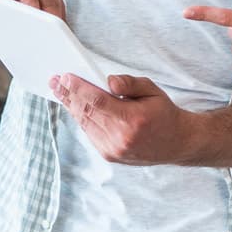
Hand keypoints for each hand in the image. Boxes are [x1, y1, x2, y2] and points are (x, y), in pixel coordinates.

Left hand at [49, 74, 189, 165]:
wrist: (177, 143)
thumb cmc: (164, 113)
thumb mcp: (152, 90)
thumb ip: (130, 83)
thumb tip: (108, 81)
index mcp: (132, 120)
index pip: (97, 101)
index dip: (78, 88)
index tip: (65, 76)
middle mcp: (120, 138)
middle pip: (86, 112)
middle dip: (68, 95)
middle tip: (55, 81)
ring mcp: (113, 150)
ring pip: (85, 124)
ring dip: (71, 106)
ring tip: (60, 91)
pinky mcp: (110, 155)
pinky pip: (90, 132)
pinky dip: (81, 118)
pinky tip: (74, 106)